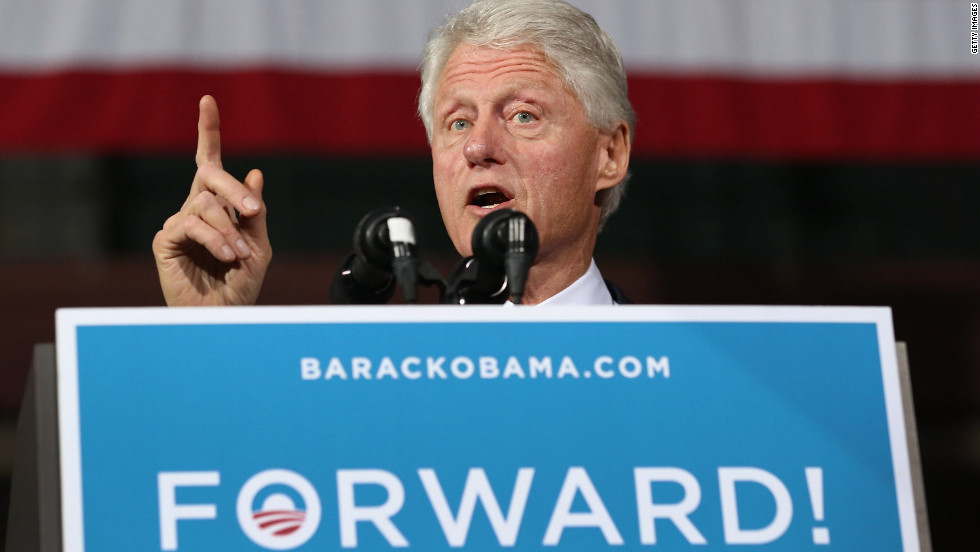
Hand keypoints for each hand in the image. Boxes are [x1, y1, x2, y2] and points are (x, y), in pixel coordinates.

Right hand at [152, 95, 271, 305]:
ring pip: (204, 204)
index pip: (211, 164)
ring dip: (228, 230)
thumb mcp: (259, 245)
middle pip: (210, 177)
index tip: (208, 100)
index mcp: (219, 207)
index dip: (209, 132)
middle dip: (233, 189)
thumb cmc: (241, 285)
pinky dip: (213, 238)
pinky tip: (225, 256)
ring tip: (238, 255)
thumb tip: (255, 172)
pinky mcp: (166, 241)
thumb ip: (254, 212)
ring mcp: (178, 224)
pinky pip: (190, 225)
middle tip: (252, 209)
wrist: (225, 318)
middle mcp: (195, 210)